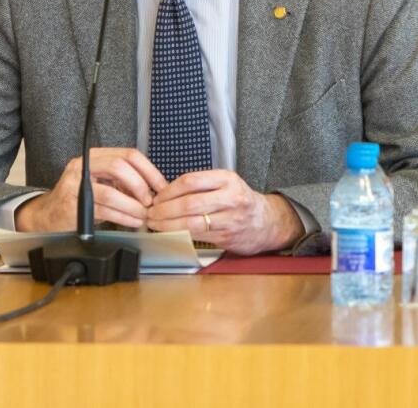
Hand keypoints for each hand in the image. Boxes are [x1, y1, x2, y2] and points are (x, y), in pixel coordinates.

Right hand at [15, 148, 168, 231]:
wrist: (48, 216)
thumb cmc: (79, 199)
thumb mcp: (101, 183)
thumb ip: (123, 182)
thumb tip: (153, 189)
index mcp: (94, 156)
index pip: (128, 154)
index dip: (149, 169)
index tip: (161, 185)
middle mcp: (84, 166)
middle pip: (119, 166)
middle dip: (140, 185)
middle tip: (150, 201)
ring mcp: (76, 184)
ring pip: (111, 191)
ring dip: (133, 206)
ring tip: (143, 215)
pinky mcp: (74, 205)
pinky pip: (105, 210)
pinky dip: (123, 217)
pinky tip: (133, 222)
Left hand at [146, 170, 303, 254]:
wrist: (268, 222)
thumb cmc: (240, 201)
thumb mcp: (226, 184)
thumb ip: (202, 185)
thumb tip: (166, 192)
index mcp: (227, 179)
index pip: (191, 181)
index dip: (169, 190)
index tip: (156, 197)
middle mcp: (230, 197)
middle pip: (189, 203)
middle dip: (164, 210)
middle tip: (150, 214)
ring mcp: (230, 219)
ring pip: (192, 223)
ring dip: (168, 225)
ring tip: (154, 225)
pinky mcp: (227, 237)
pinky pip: (198, 236)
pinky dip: (179, 235)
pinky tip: (168, 234)